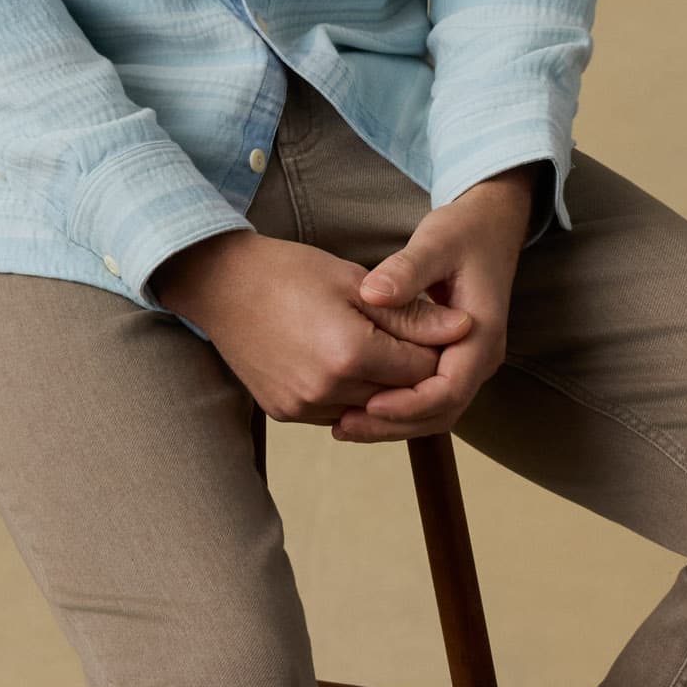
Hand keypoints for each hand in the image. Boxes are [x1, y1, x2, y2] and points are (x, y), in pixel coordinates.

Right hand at [150, 231, 474, 426]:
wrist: (221, 285)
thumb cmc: (290, 273)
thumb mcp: (357, 283)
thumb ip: (413, 315)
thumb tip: (465, 329)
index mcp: (349, 352)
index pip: (422, 368)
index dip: (435, 348)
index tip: (433, 326)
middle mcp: (326, 390)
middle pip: (399, 395)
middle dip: (412, 370)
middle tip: (409, 338)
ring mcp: (303, 406)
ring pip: (371, 410)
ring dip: (383, 387)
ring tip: (374, 347)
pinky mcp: (285, 414)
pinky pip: (337, 414)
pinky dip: (351, 395)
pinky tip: (344, 364)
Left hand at [334, 165, 538, 442]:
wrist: (491, 226)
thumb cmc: (464, 232)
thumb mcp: (436, 242)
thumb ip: (407, 270)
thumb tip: (372, 294)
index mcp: (482, 335)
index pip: (449, 389)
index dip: (408, 404)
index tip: (367, 404)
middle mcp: (481, 357)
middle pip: (441, 412)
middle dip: (394, 424)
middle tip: (344, 426)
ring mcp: (469, 362)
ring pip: (435, 412)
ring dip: (393, 423)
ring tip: (344, 425)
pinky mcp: (454, 360)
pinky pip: (428, 398)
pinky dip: (397, 409)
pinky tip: (359, 407)